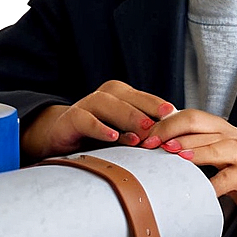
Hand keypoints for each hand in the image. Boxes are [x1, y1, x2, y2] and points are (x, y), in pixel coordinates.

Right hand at [20, 80, 175, 161]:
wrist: (60, 139)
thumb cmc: (97, 137)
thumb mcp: (123, 134)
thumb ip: (141, 134)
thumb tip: (172, 140)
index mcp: (120, 96)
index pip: (143, 97)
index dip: (158, 106)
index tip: (176, 115)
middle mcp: (104, 96)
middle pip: (128, 97)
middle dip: (147, 109)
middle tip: (164, 122)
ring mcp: (85, 105)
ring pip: (108, 104)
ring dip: (127, 116)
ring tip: (142, 133)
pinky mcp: (70, 119)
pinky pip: (85, 119)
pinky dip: (99, 127)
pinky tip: (113, 136)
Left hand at [153, 110, 236, 226]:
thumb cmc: (231, 174)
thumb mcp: (210, 156)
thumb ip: (189, 148)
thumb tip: (153, 146)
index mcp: (218, 127)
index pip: (189, 116)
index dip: (166, 124)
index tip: (145, 137)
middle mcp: (231, 134)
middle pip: (199, 124)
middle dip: (172, 131)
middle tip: (153, 145)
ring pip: (216, 145)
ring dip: (193, 150)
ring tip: (175, 156)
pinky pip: (229, 177)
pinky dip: (213, 183)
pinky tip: (199, 189)